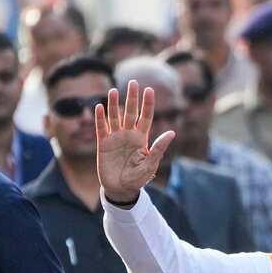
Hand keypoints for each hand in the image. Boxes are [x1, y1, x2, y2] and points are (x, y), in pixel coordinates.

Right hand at [95, 80, 176, 203]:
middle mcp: (129, 135)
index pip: (146, 117)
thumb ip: (158, 148)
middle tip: (133, 82)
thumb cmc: (138, 178)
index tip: (149, 90)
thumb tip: (172, 132)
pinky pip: (101, 128)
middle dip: (132, 98)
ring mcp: (115, 138)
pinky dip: (100, 118)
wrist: (121, 190)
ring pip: (115, 117)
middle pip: (130, 112)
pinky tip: (99, 107)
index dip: (147, 104)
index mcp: (142, 138)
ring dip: (113, 104)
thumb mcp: (150, 164)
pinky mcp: (103, 144)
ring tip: (113, 90)